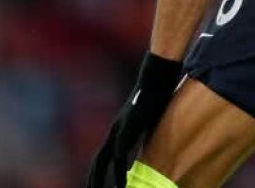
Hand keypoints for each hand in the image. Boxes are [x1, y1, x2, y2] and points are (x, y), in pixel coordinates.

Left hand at [87, 52, 182, 187]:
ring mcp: (120, 128)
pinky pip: (119, 153)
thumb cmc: (158, 96)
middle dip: (95, 179)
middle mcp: (115, 130)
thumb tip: (151, 148)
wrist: (159, 78)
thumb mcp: (151, 120)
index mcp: (119, 129)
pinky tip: (122, 183)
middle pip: (98, 161)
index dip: (100, 172)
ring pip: (105, 160)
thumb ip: (146, 134)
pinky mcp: (128, 126)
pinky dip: (119, 171)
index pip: (103, 156)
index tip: (100, 187)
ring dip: (103, 179)